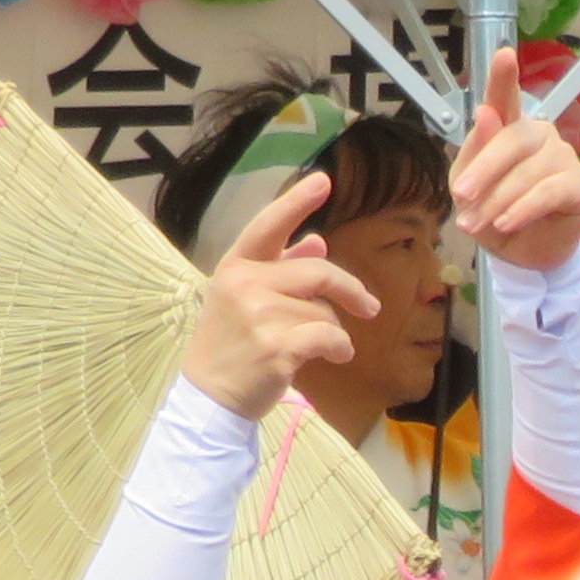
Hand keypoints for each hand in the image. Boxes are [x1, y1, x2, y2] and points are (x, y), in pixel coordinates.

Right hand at [179, 171, 379, 420]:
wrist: (209, 399)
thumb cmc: (230, 346)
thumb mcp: (244, 300)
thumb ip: (280, 268)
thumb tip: (318, 241)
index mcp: (235, 266)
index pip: (268, 225)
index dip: (296, 202)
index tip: (325, 181)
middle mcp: (245, 284)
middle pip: (317, 272)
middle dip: (350, 289)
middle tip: (370, 306)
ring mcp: (259, 316)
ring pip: (324, 310)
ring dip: (337, 330)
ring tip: (332, 347)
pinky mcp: (276, 347)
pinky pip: (328, 336)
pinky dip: (340, 347)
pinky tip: (338, 356)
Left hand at [450, 54, 579, 275]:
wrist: (521, 256)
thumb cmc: (493, 214)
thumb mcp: (469, 188)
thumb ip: (473, 154)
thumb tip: (486, 114)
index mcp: (509, 128)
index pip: (506, 98)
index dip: (504, 77)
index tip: (504, 54)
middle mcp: (539, 135)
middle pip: (515, 138)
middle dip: (485, 169)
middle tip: (462, 197)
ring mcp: (563, 157)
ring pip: (529, 171)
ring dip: (498, 200)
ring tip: (477, 225)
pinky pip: (549, 192)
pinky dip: (524, 208)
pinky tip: (507, 224)